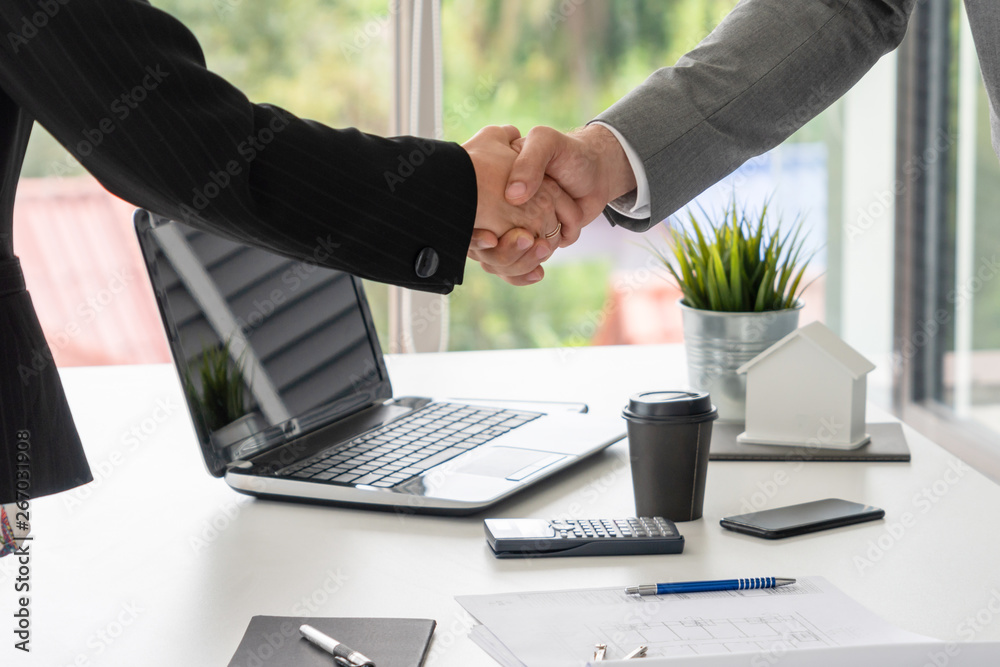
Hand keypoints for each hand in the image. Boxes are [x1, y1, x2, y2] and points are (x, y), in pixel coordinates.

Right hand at [470, 124, 637, 284]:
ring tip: (542, 248)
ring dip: (521, 261)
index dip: (475, 233)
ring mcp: (514, 228)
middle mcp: (499, 210)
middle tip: (525, 240)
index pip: (472, 216)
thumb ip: (530, 161)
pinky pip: (520, 267)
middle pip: (486, 246)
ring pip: (503, 260)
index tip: (489, 238)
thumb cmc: (567, 154)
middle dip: (503, 252)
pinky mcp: (531, 243)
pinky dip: (528, 270)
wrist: (595, 172)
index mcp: (492, 185)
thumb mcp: (546, 143)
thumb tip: (513, 196)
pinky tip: (538, 270)